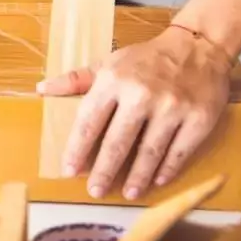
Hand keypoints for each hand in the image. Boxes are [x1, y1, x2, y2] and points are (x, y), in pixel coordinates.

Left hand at [36, 25, 232, 200]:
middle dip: (104, 170)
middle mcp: (141, 94)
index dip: (77, 148)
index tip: (69, 170)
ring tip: (127, 193)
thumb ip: (75, 80)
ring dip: (136, 177)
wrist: (198, 47)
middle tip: (94, 191)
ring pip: (149, 151)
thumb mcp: (109, 62)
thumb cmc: (146, 59)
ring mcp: (172, 107)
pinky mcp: (199, 119)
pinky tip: (156, 181)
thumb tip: (41, 89)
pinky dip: (166, 169)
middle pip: (117, 142)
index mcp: (114, 80)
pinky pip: (179, 151)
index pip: (89, 121)